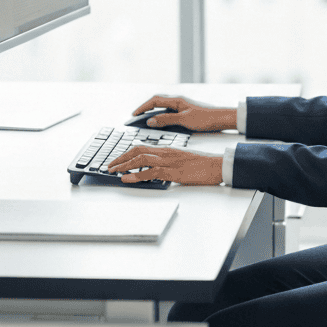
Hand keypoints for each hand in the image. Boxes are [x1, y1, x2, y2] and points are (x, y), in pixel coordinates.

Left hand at [108, 145, 223, 185]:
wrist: (216, 166)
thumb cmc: (201, 164)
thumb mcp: (181, 160)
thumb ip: (167, 161)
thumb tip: (154, 168)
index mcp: (167, 149)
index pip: (142, 147)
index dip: (126, 153)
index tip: (117, 160)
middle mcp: (165, 153)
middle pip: (137, 151)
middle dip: (121, 158)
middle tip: (110, 165)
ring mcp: (169, 162)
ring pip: (141, 159)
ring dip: (124, 165)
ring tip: (113, 171)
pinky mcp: (173, 172)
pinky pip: (151, 172)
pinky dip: (136, 175)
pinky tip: (127, 178)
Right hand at [131, 94, 236, 132]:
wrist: (222, 118)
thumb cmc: (206, 118)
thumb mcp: (184, 120)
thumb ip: (166, 120)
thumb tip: (150, 120)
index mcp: (176, 100)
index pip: (154, 101)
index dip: (142, 107)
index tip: (133, 114)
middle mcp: (178, 101)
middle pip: (157, 102)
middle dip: (145, 108)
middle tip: (136, 117)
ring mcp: (182, 106)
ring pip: (163, 108)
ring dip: (153, 113)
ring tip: (144, 121)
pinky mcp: (187, 112)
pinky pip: (169, 113)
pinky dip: (161, 117)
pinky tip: (160, 124)